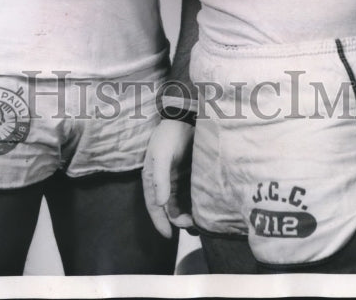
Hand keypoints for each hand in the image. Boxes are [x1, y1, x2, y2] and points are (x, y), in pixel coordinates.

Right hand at [141, 119, 195, 237]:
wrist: (184, 119)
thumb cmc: (168, 136)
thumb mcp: (161, 155)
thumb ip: (160, 179)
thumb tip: (160, 204)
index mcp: (152, 180)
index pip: (154, 207)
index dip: (159, 222)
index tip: (169, 236)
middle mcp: (163, 183)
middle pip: (169, 209)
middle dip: (178, 220)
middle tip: (192, 223)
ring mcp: (175, 180)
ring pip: (180, 205)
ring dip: (187, 214)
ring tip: (199, 220)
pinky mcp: (188, 177)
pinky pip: (190, 196)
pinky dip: (194, 204)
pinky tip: (203, 208)